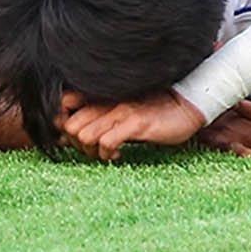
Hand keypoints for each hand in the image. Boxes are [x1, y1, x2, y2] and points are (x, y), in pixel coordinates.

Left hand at [56, 87, 205, 160]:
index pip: (63, 104)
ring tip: (106, 154)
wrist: (188, 103)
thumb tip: (77, 134)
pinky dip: (107, 154)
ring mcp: (120, 111)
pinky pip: (106, 142)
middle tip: (92, 151)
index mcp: (103, 96)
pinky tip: (119, 155)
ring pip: (82, 134)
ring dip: (90, 151)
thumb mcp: (124, 111)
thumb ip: (102, 117)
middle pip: (68, 125)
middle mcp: (107, 101)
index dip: (62, 126)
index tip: (73, 140)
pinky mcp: (136, 122)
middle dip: (75, 144)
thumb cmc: (156, 109)